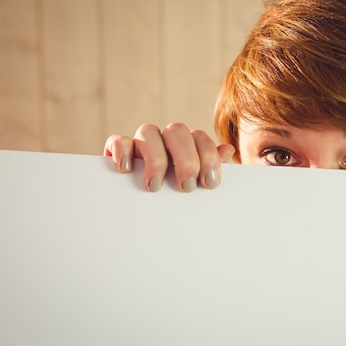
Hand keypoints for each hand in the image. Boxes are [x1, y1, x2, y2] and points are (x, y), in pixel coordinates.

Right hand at [104, 123, 235, 191]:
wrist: (142, 214)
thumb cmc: (176, 194)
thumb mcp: (195, 184)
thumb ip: (209, 168)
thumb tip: (227, 150)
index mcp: (187, 146)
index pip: (200, 138)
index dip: (208, 157)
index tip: (209, 182)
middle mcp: (164, 140)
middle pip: (177, 131)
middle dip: (186, 159)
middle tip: (186, 186)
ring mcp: (141, 144)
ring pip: (148, 131)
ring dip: (155, 158)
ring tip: (155, 186)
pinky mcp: (118, 151)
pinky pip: (118, 140)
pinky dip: (122, 151)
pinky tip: (127, 170)